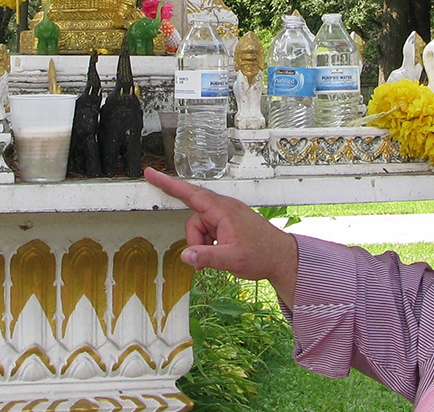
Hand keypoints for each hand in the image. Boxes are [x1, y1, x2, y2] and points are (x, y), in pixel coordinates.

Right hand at [144, 167, 298, 307]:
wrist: (281, 257)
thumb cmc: (262, 254)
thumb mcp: (232, 259)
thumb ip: (207, 257)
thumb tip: (185, 255)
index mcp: (223, 210)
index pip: (190, 193)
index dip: (168, 184)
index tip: (152, 174)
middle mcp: (224, 208)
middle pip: (194, 218)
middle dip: (195, 238)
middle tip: (205, 256)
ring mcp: (226, 215)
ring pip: (200, 227)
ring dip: (203, 244)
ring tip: (220, 256)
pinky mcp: (229, 223)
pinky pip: (209, 230)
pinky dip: (209, 243)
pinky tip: (222, 253)